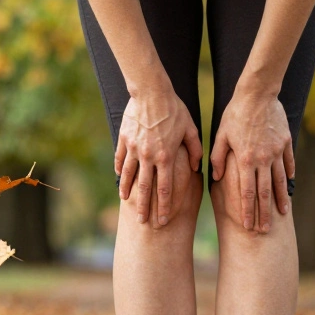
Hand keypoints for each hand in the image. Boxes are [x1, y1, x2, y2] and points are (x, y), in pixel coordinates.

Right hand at [117, 86, 202, 225]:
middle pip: (145, 188)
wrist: (151, 92)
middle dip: (144, 207)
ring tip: (126, 201)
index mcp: (165, 157)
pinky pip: (120, 158)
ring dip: (127, 190)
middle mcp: (148, 157)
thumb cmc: (174, 109)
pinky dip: (119, 169)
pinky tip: (118, 177)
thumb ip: (194, 149)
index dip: (164, 206)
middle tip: (142, 222)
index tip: (162, 220)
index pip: (165, 188)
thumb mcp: (190, 128)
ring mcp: (133, 149)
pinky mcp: (124, 139)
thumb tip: (196, 166)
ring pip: (128, 175)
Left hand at [210, 88, 294, 232]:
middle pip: (264, 192)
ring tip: (283, 213)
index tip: (248, 225)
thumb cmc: (235, 114)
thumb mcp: (220, 136)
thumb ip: (218, 158)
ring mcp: (276, 151)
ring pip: (279, 180)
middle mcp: (262, 159)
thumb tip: (216, 178)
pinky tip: (289, 186)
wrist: (258, 93)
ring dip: (280, 199)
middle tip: (266, 230)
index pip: (246, 192)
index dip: (247, 210)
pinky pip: (288, 163)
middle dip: (264, 213)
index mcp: (245, 160)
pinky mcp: (286, 142)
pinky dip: (288, 175)